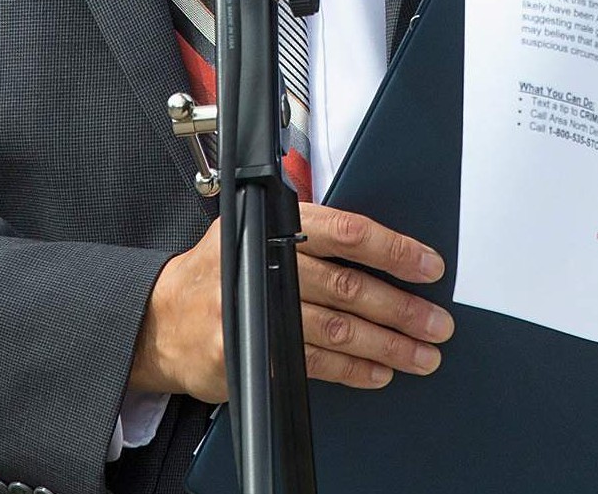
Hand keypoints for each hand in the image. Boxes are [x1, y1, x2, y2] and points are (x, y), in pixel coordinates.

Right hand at [129, 202, 451, 398]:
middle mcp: (262, 263)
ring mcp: (254, 310)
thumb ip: (307, 233)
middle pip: (347, 286)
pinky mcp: (250, 353)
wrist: (161, 321)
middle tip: (436, 322)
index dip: (392, 249)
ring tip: (420, 354)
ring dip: (386, 345)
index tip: (428, 266)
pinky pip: (314, 365)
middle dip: (400, 308)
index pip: (344, 231)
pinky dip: (353, 370)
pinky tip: (378, 372)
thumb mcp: (251, 230)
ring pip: (336, 329)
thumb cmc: (217, 274)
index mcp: (269, 224)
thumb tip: (380, 244)